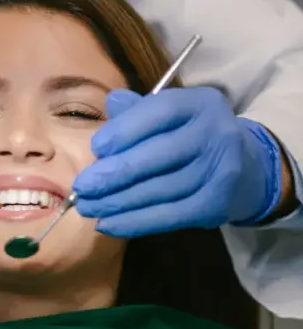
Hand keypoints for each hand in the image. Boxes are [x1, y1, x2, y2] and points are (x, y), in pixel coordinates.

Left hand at [72, 88, 281, 237]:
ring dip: (117, 202)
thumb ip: (138, 110)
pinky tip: (107, 224)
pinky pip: (168, 216)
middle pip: (157, 156)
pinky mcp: (216, 204)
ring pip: (159, 190)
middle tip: (82, 187)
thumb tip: (111, 103)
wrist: (245, 167)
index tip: (95, 147)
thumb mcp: (169, 114)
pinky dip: (134, 222)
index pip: (159, 112)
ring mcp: (219, 171)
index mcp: (199, 103)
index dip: (125, 130)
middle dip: (114, 174)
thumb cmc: (189, 136)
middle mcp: (215, 134)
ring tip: (87, 207)